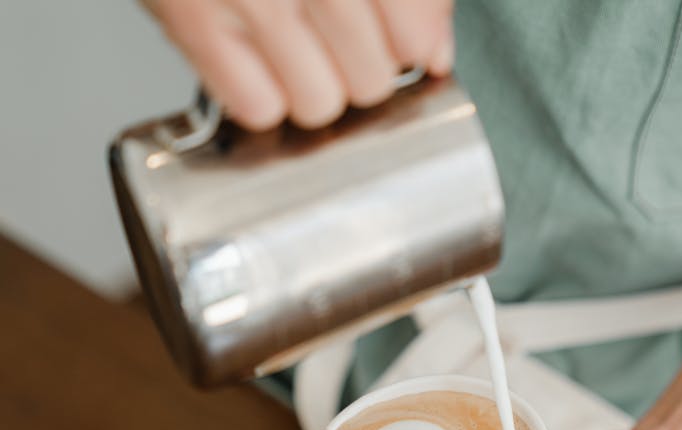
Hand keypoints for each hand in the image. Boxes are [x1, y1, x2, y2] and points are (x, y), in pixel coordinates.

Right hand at [143, 0, 453, 129]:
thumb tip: (434, 54)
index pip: (413, 33)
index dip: (411, 43)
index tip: (396, 35)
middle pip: (371, 80)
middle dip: (362, 66)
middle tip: (337, 31)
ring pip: (318, 104)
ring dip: (315, 88)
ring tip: (296, 45)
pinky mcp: (193, 18)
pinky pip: (256, 106)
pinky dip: (263, 96)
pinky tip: (260, 58)